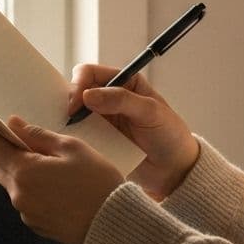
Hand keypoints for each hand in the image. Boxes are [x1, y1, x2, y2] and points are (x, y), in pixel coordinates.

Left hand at [0, 112, 123, 243]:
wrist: (113, 226)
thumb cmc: (97, 183)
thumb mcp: (72, 148)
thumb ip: (39, 136)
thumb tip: (14, 124)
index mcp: (24, 171)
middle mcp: (18, 194)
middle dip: (0, 148)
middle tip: (12, 135)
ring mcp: (25, 212)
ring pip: (12, 182)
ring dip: (19, 168)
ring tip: (45, 161)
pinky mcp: (35, 224)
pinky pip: (26, 199)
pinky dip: (32, 187)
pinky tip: (55, 184)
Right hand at [68, 63, 199, 199]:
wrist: (175, 170)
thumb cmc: (170, 136)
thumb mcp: (151, 112)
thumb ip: (122, 100)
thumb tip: (88, 95)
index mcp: (123, 82)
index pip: (90, 73)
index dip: (79, 84)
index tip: (77, 103)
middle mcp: (109, 98)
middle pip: (77, 91)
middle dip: (69, 102)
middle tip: (69, 119)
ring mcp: (102, 120)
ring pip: (74, 113)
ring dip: (69, 120)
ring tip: (69, 131)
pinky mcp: (98, 140)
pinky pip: (78, 134)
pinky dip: (73, 137)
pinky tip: (74, 143)